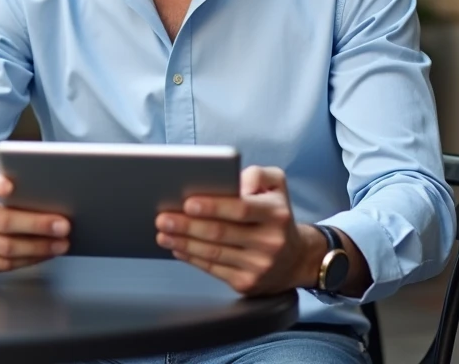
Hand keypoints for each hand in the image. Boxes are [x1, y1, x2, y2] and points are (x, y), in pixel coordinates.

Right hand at [0, 166, 69, 276]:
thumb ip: (17, 191)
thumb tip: (55, 197)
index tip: (10, 187)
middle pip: (4, 220)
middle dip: (37, 224)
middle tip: (63, 225)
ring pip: (7, 246)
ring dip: (39, 247)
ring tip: (61, 243)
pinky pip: (6, 264)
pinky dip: (31, 259)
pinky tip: (46, 254)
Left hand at [154, 165, 316, 294]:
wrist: (296, 258)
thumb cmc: (276, 215)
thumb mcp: (276, 185)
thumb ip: (257, 174)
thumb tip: (234, 182)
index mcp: (275, 214)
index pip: (241, 209)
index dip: (212, 207)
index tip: (188, 203)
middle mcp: (270, 242)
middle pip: (220, 233)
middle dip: (187, 225)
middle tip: (162, 218)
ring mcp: (258, 266)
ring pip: (213, 253)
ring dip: (183, 243)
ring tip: (163, 233)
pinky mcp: (247, 283)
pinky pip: (213, 269)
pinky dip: (192, 258)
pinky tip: (177, 248)